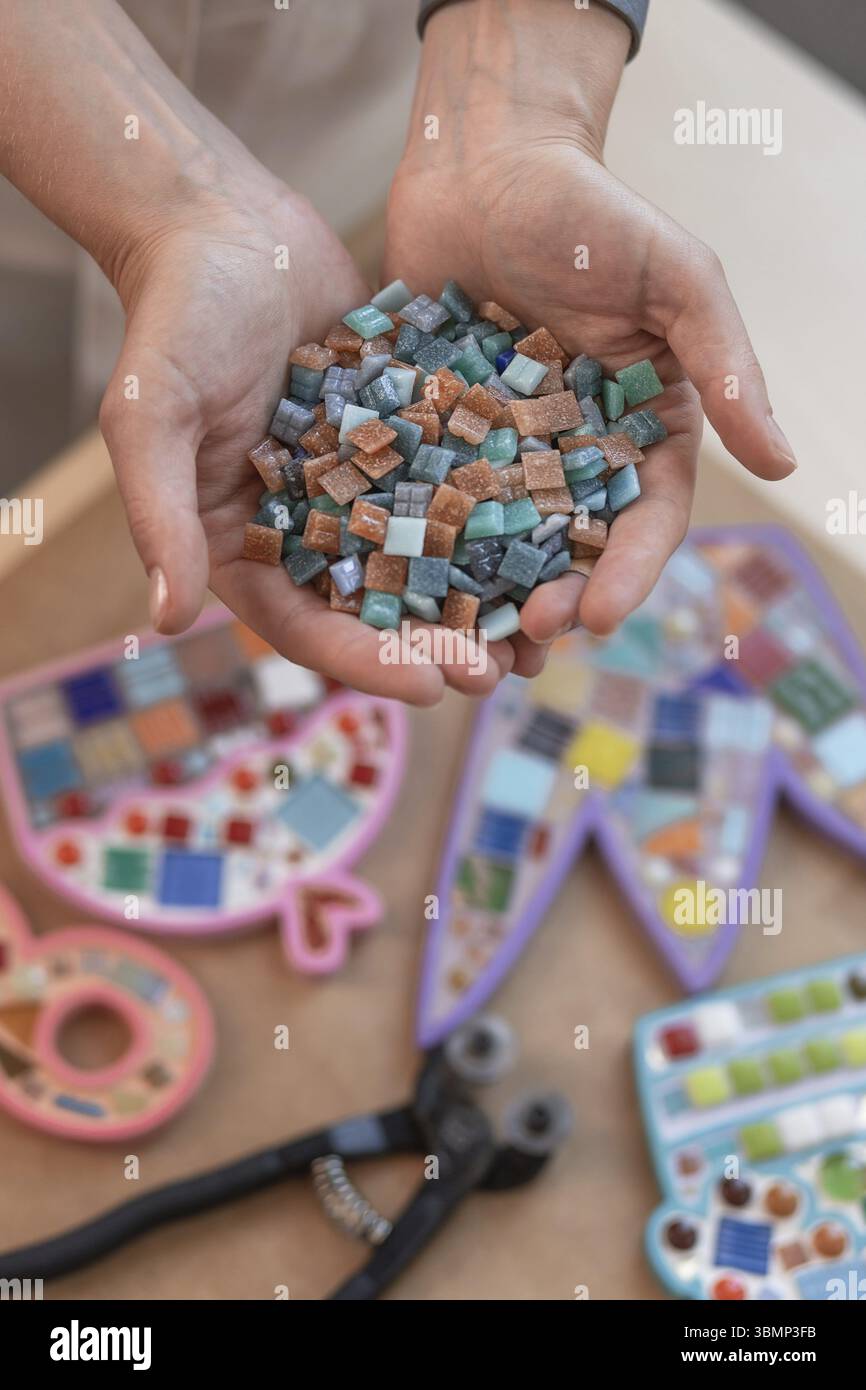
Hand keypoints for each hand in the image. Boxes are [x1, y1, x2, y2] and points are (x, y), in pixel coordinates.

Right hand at [100, 180, 519, 703]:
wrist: (226, 225)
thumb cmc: (176, 317)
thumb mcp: (153, 415)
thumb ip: (160, 513)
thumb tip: (167, 618)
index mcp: (244, 545)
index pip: (304, 626)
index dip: (365, 663)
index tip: (429, 687)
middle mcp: (306, 530)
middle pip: (376, 611)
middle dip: (436, 646)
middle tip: (500, 670)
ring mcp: (362, 488)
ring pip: (427, 563)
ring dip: (479, 602)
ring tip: (539, 632)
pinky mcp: (406, 442)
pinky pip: (456, 489)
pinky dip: (498, 521)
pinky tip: (553, 539)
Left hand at [385, 0, 795, 647]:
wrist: (483, 161)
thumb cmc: (590, 212)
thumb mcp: (676, 277)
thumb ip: (724, 365)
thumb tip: (783, 463)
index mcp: (641, 428)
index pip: (646, 518)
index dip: (627, 573)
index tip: (594, 617)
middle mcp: (573, 453)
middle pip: (569, 549)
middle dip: (550, 602)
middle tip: (520, 643)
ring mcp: (499, 450)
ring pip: (497, 543)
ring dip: (484, 600)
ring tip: (461, 649)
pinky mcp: (434, 436)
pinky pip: (426, 500)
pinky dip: (415, 547)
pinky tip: (394, 589)